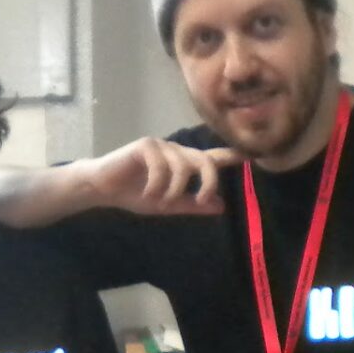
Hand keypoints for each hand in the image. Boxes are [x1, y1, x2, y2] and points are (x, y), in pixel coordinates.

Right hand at [81, 137, 238, 216]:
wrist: (103, 189)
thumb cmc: (133, 194)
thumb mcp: (167, 205)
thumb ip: (192, 204)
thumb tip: (220, 206)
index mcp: (183, 164)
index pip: (211, 158)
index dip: (231, 157)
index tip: (251, 156)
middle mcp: (176, 151)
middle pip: (204, 161)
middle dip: (208, 182)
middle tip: (201, 200)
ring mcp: (161, 146)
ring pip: (183, 166)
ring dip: (174, 190)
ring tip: (161, 201)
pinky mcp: (145, 146)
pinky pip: (162, 166)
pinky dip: (157, 185)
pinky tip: (148, 193)